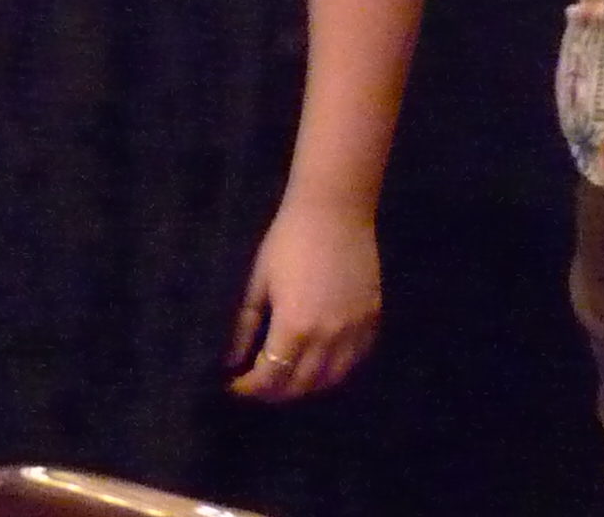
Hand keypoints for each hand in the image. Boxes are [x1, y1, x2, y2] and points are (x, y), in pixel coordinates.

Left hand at [227, 195, 380, 401]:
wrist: (334, 211)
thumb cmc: (287, 240)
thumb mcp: (259, 281)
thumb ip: (246, 324)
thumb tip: (231, 360)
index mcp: (295, 327)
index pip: (271, 376)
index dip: (250, 388)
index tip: (235, 386)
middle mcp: (328, 338)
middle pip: (302, 384)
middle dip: (275, 392)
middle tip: (258, 387)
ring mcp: (354, 331)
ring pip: (332, 379)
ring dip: (307, 387)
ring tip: (287, 381)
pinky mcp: (372, 320)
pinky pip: (356, 360)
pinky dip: (337, 370)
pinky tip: (322, 365)